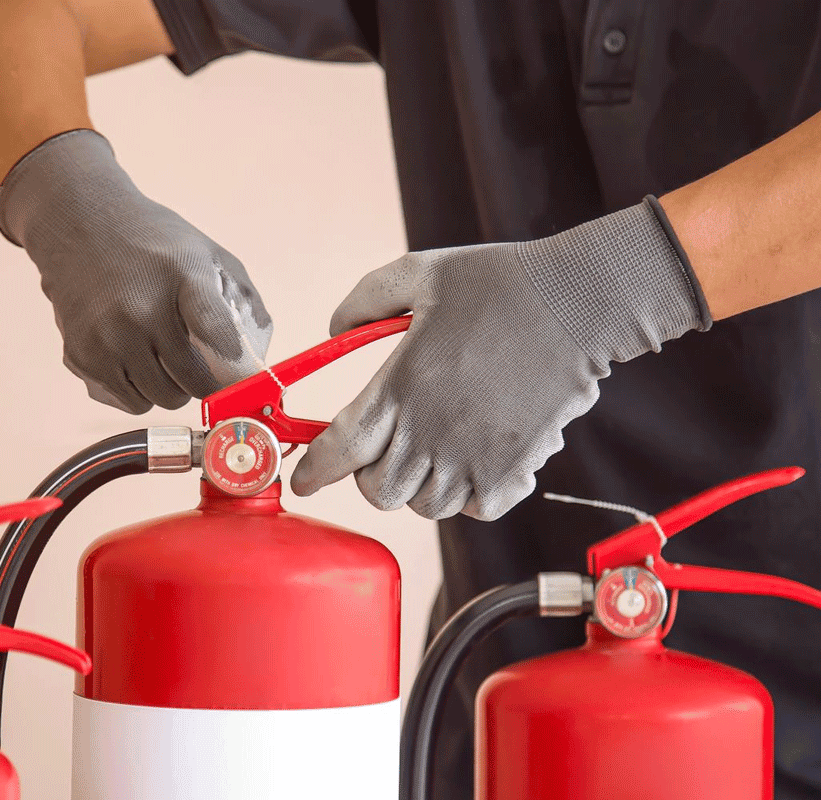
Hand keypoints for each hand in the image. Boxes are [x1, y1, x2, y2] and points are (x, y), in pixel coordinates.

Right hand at [0, 129, 271, 412]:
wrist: (81, 226)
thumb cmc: (152, 245)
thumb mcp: (205, 253)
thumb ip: (241, 299)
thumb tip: (258, 357)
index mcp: (181, 276)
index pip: (213, 326)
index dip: (234, 360)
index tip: (243, 375)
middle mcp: (141, 310)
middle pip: (192, 382)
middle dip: (203, 383)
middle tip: (200, 369)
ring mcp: (109, 337)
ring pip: (160, 400)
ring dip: (171, 390)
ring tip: (165, 362)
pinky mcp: (83, 356)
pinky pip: (128, 401)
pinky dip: (139, 391)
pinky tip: (138, 362)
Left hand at [291, 197, 709, 520]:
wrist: (577, 302)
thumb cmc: (497, 283)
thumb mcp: (417, 273)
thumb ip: (364, 301)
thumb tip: (333, 329)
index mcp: (399, 387)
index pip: (338, 450)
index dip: (312, 471)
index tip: (303, 479)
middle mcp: (430, 432)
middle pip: (377, 491)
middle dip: (368, 476)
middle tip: (379, 451)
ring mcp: (473, 457)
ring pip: (424, 505)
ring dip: (417, 486)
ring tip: (429, 452)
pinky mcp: (513, 469)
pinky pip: (475, 509)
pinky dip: (466, 497)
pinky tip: (471, 462)